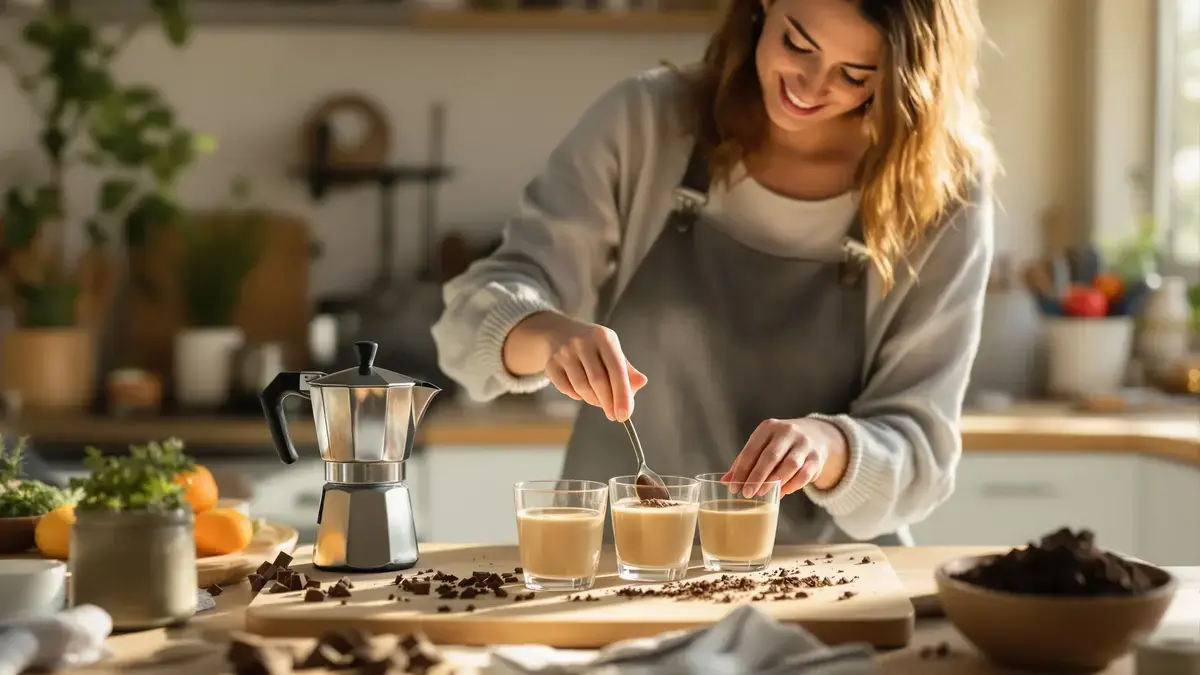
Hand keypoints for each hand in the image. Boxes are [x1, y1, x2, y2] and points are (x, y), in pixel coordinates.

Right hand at [506, 312, 646, 420]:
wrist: (560, 333)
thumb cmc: (594, 347)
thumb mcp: (613, 351)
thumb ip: (627, 370)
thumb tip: (640, 383)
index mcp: (603, 337)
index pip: (616, 370)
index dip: (622, 395)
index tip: (625, 415)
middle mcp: (582, 341)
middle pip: (598, 381)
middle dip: (608, 403)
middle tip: (614, 415)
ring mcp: (564, 352)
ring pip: (581, 387)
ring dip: (593, 400)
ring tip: (599, 400)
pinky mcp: (551, 363)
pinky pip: (566, 389)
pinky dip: (577, 396)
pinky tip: (582, 391)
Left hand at [722, 418, 847, 497]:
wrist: (816, 435)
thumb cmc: (780, 444)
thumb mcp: (763, 445)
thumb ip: (745, 462)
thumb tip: (725, 481)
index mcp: (769, 427)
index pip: (752, 449)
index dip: (741, 469)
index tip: (733, 486)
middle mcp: (787, 432)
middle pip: (770, 457)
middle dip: (757, 477)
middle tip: (746, 493)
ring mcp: (804, 444)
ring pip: (789, 465)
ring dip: (774, 481)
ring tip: (762, 494)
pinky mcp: (817, 458)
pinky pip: (804, 474)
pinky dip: (792, 485)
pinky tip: (781, 492)